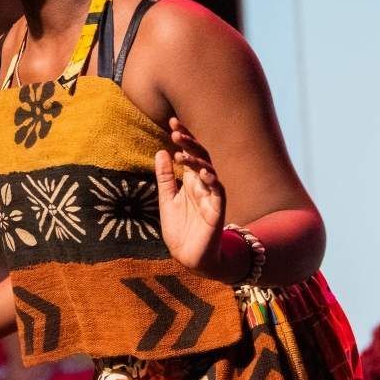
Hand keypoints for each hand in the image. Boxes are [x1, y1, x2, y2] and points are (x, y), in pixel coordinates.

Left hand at [155, 119, 229, 278]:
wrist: (189, 257)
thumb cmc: (180, 229)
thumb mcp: (167, 200)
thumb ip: (165, 177)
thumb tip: (161, 151)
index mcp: (190, 181)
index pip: (189, 153)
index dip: (183, 138)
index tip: (172, 122)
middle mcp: (202, 185)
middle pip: (200, 157)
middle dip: (189, 143)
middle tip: (176, 130)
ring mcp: (211, 196)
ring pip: (209, 170)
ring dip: (197, 160)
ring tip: (181, 153)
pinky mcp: (217, 210)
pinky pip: (218, 192)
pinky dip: (212, 181)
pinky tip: (203, 173)